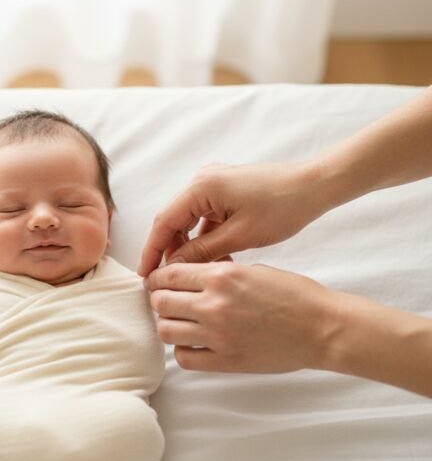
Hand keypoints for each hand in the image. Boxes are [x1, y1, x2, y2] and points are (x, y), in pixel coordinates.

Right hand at [138, 161, 322, 274]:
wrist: (315, 185)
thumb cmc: (283, 207)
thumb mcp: (240, 236)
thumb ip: (202, 252)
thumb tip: (174, 266)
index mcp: (201, 187)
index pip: (164, 222)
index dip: (152, 251)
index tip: (145, 275)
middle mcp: (202, 180)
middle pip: (174, 221)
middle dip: (171, 251)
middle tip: (169, 280)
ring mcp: (213, 183)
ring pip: (189, 221)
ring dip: (190, 246)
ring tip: (196, 273)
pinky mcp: (224, 190)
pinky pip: (204, 217)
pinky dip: (205, 237)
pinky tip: (215, 258)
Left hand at [145, 261, 337, 372]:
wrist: (322, 328)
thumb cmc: (294, 294)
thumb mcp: (253, 270)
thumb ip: (219, 272)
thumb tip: (192, 274)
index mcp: (221, 276)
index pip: (169, 274)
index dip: (157, 278)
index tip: (156, 282)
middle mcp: (214, 304)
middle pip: (161, 302)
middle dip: (159, 300)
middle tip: (167, 302)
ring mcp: (218, 335)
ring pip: (166, 330)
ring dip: (168, 325)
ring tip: (180, 323)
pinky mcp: (226, 360)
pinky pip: (184, 358)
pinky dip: (183, 350)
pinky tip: (194, 344)